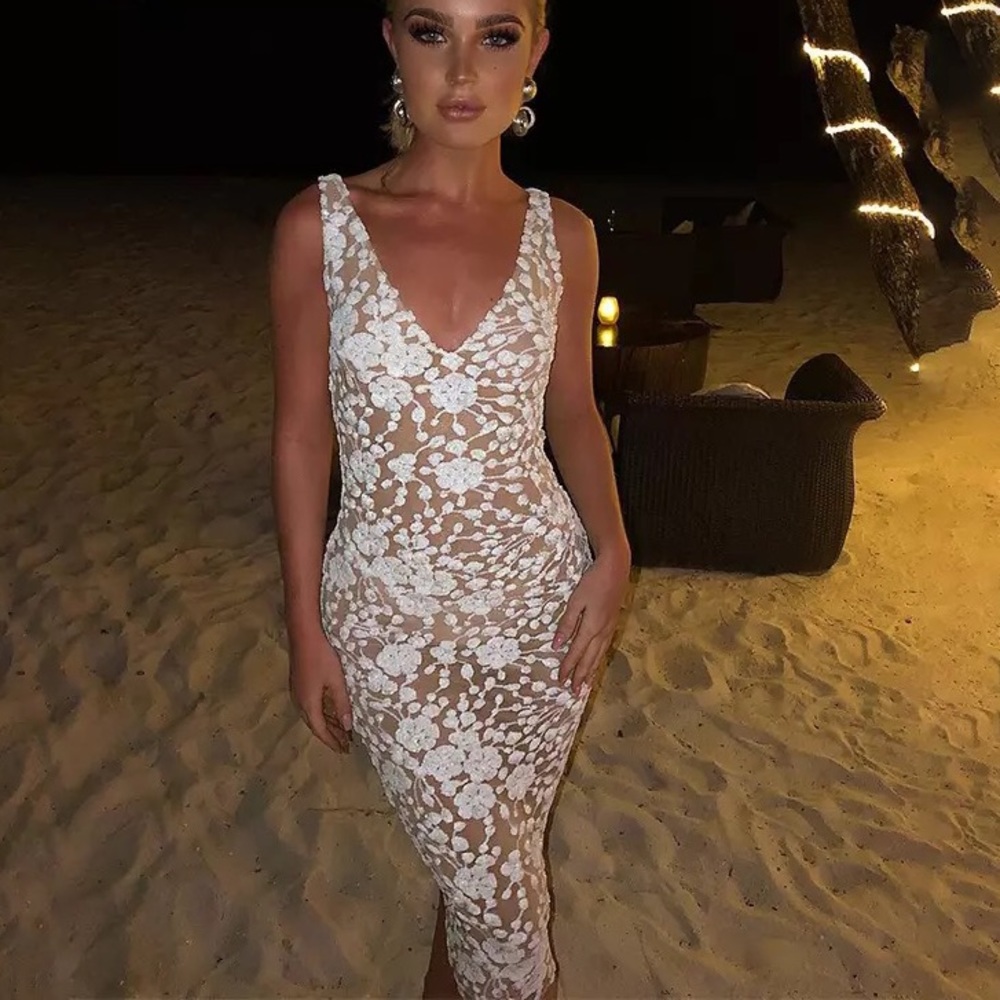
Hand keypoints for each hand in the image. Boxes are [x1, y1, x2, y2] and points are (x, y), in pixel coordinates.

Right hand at [289, 629, 352, 752]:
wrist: (303, 634)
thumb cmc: (322, 656)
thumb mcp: (336, 681)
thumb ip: (342, 704)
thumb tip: (347, 726)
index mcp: (308, 704)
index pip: (320, 730)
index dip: (332, 741)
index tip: (344, 750)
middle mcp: (299, 701)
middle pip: (315, 725)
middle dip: (330, 735)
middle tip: (345, 744)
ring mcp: (297, 692)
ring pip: (311, 715)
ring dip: (325, 724)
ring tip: (340, 731)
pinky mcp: (298, 684)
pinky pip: (309, 706)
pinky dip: (320, 713)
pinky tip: (329, 711)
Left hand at [554, 552, 629, 695]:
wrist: (616, 569)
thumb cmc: (593, 582)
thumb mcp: (575, 601)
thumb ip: (567, 623)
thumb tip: (558, 644)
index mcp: (592, 627)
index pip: (577, 652)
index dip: (568, 667)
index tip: (560, 680)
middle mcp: (602, 632)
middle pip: (590, 659)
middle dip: (581, 676)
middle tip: (574, 692)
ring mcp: (609, 628)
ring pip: (599, 655)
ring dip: (591, 671)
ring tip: (586, 684)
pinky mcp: (612, 623)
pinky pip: (604, 647)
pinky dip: (599, 659)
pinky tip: (596, 662)